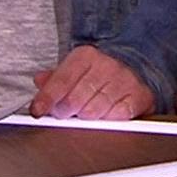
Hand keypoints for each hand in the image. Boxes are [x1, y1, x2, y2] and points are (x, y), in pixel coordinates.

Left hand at [30, 45, 153, 120]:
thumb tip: (40, 81)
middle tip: (67, 112)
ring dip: (86, 118)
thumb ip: (55, 77)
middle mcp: (106, 65)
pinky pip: (115, 118)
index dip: (46, 99)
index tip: (37, 111)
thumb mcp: (75, 67)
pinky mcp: (139, 96)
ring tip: (88, 110)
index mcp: (86, 56)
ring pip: (93, 113)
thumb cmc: (99, 70)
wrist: (135, 63)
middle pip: (74, 101)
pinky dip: (107, 120)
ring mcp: (124, 80)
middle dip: (66, 112)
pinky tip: (106, 112)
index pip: (61, 81)